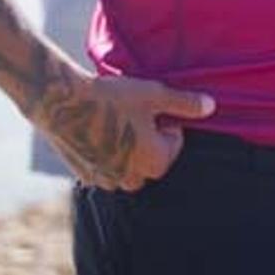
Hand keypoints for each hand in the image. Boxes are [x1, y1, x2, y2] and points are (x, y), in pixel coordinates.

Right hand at [30, 65, 213, 190]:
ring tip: (116, 123)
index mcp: (154, 162)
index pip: (173, 145)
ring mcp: (105, 179)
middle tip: (134, 116)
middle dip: (148, 142)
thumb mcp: (155, 95)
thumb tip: (212, 107)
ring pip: (128, 169)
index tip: (151, 110)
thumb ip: (185, 104)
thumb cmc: (113, 97)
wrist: (62, 103)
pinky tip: (97, 132)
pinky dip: (106, 155)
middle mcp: (131, 178)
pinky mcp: (84, 175)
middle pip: (151, 161)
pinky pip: (104, 169)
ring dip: (127, 151)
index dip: (165, 124)